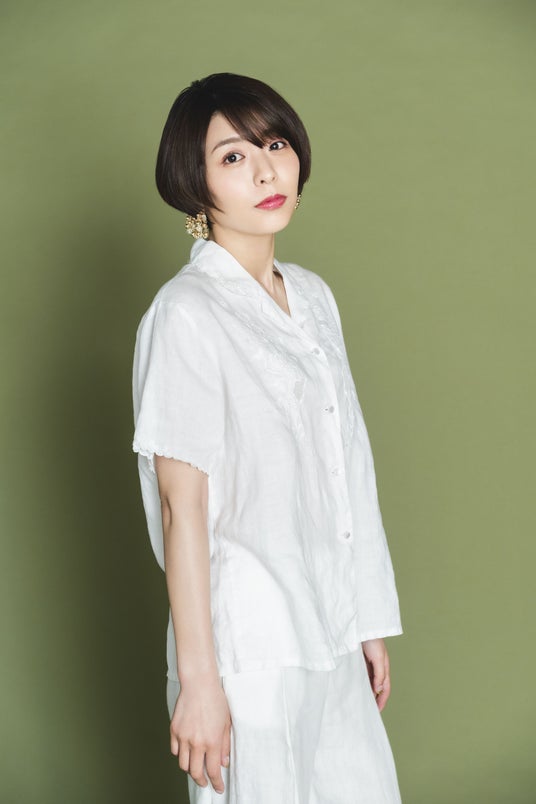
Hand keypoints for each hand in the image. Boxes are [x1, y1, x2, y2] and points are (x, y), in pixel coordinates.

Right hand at [170, 675, 231, 793]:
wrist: (199, 684)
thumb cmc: (215, 700)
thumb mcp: (226, 723)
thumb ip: (225, 745)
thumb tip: (224, 763)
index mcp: (212, 741)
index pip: (213, 771)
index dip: (216, 783)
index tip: (219, 788)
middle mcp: (196, 742)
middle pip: (195, 773)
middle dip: (202, 780)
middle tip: (205, 781)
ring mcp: (183, 737)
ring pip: (183, 764)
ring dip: (190, 769)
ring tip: (196, 766)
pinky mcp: (174, 730)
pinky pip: (175, 750)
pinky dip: (181, 754)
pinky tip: (187, 751)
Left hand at [361, 638, 390, 711]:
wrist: (363, 627)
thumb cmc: (373, 641)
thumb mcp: (378, 659)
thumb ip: (379, 675)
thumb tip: (378, 690)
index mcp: (385, 668)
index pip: (386, 688)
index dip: (382, 700)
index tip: (377, 711)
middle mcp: (377, 667)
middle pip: (378, 687)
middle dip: (375, 698)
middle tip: (368, 709)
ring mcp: (369, 664)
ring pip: (369, 681)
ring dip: (367, 691)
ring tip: (360, 701)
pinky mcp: (360, 661)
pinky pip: (361, 675)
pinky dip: (360, 682)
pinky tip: (354, 687)